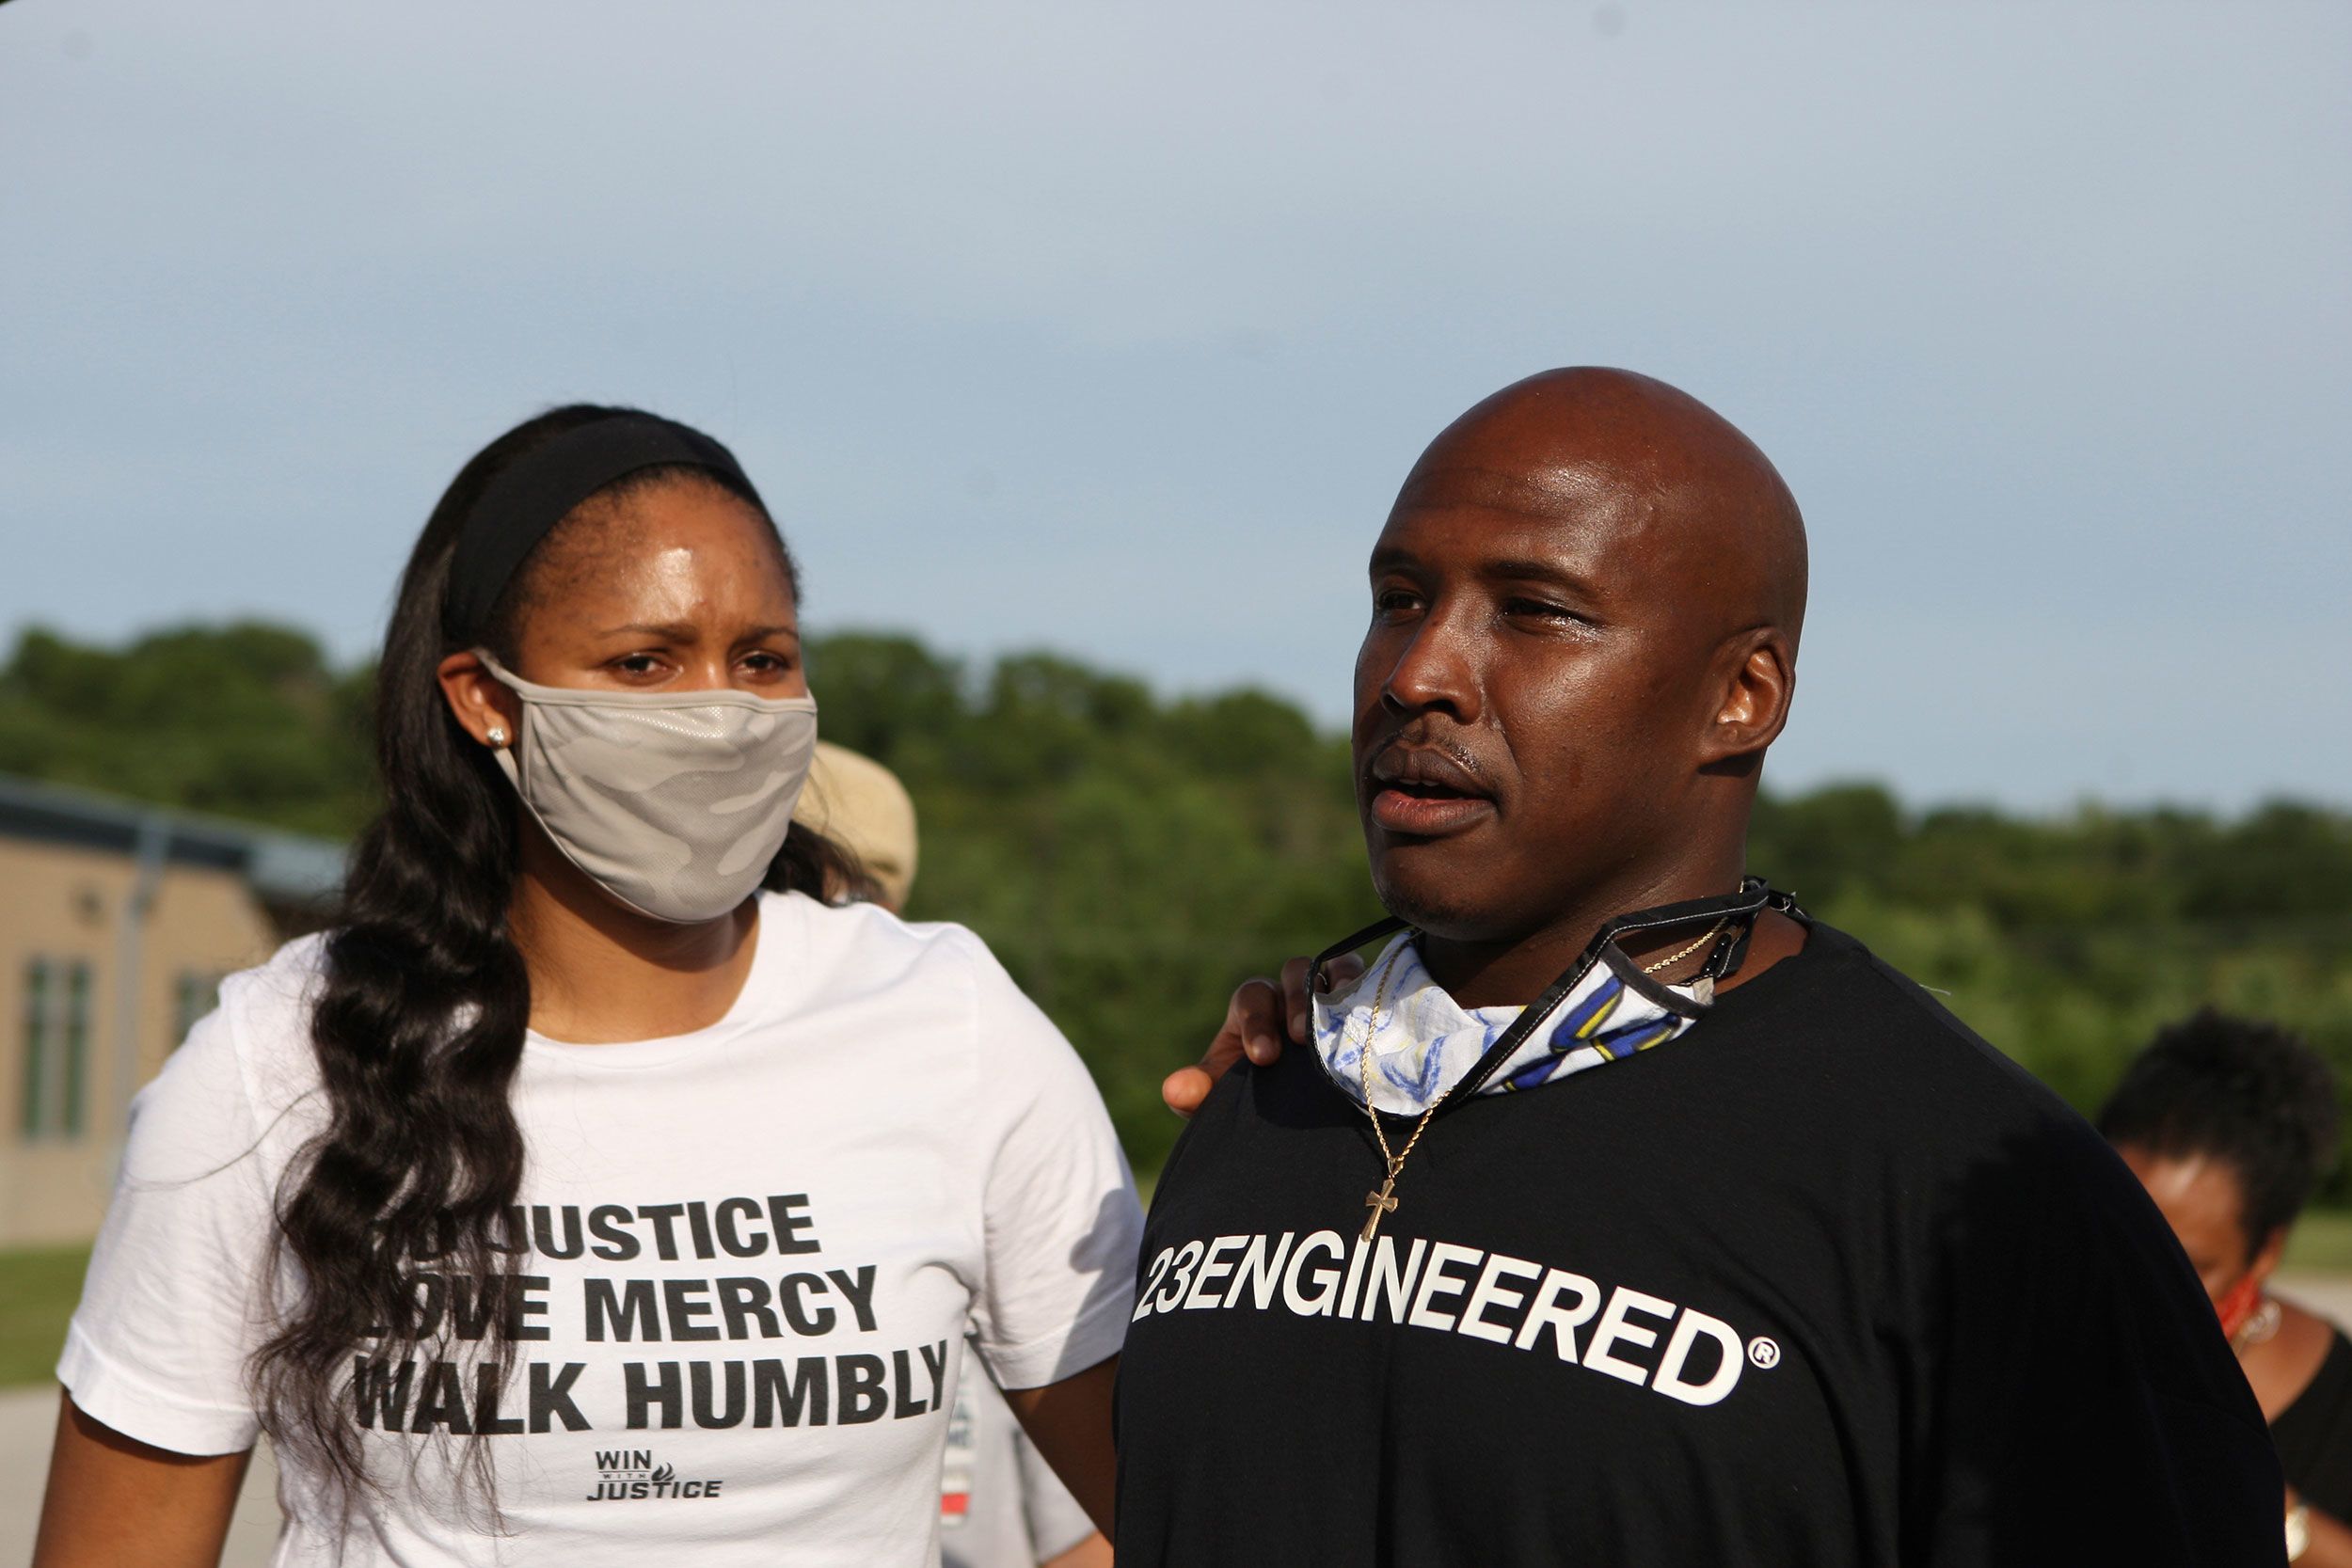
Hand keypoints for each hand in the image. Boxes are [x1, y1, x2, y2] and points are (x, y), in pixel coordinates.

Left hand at [1162, 954, 1363, 1116]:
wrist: (1306, 1108)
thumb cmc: (1259, 1093)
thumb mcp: (1227, 1097)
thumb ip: (1199, 1093)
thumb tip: (1174, 1089)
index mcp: (1255, 1008)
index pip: (1252, 997)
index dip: (1256, 1021)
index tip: (1262, 1057)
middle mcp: (1293, 991)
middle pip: (1295, 972)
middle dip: (1297, 1003)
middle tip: (1300, 1039)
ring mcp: (1332, 992)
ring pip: (1335, 971)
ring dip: (1338, 993)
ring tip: (1340, 1029)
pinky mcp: (1365, 1000)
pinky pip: (1370, 982)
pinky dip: (1371, 993)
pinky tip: (1376, 1023)